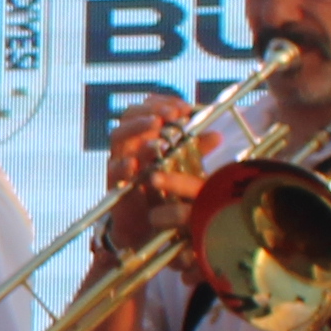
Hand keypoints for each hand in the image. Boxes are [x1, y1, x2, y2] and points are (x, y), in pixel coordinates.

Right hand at [99, 98, 209, 252]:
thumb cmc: (163, 191)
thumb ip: (195, 150)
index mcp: (145, 136)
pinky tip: (135, 163)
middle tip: (170, 115)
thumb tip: (216, 135)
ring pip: (118, 136)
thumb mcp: (183, 166)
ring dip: (137, 128)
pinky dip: (123, 165)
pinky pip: (114, 171)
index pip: (148, 109)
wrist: (146, 226)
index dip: (163, 103)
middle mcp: (130, 145)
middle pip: (130, 116)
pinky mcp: (115, 184)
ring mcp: (120, 162)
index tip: (184, 108)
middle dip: (150, 111)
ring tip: (155, 127)